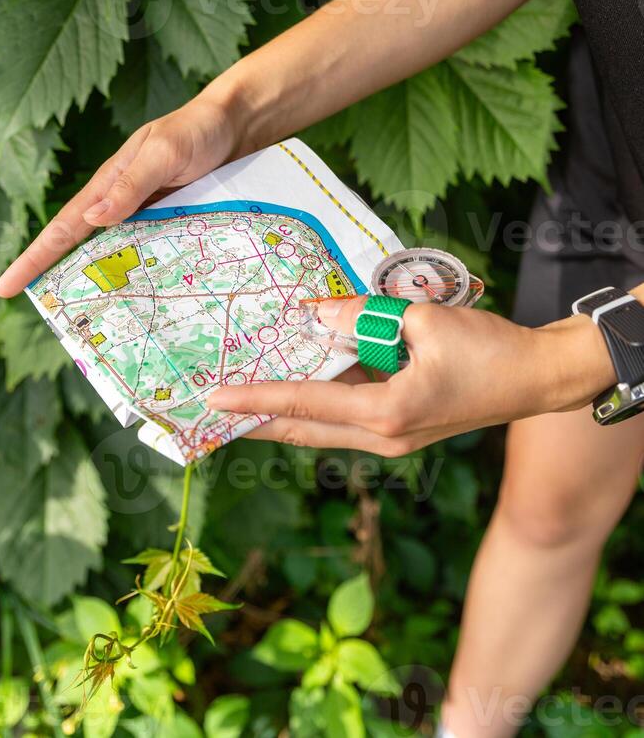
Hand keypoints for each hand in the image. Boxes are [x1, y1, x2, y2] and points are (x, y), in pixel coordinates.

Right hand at [0, 82, 243, 297]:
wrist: (240, 125)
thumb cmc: (196, 130)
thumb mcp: (162, 153)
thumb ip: (132, 184)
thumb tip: (92, 218)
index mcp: (112, 185)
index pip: (66, 226)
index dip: (36, 257)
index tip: (6, 286)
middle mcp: (129, 205)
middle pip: (91, 249)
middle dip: (69, 281)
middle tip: (54, 317)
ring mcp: (156, 217)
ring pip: (127, 258)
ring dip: (116, 285)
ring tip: (104, 322)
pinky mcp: (182, 223)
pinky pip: (162, 255)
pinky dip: (154, 276)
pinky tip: (156, 302)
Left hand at [209, 296, 615, 454]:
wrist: (538, 377)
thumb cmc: (489, 349)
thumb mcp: (423, 320)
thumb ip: (364, 316)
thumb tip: (316, 316)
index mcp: (386, 414)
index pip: (306, 403)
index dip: (257, 398)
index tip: (214, 399)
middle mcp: (383, 436)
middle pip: (305, 428)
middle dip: (258, 418)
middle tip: (214, 409)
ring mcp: (393, 436)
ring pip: (325, 424)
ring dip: (287, 409)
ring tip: (246, 392)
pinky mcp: (403, 424)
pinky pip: (349, 414)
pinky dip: (321, 398)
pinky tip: (303, 376)